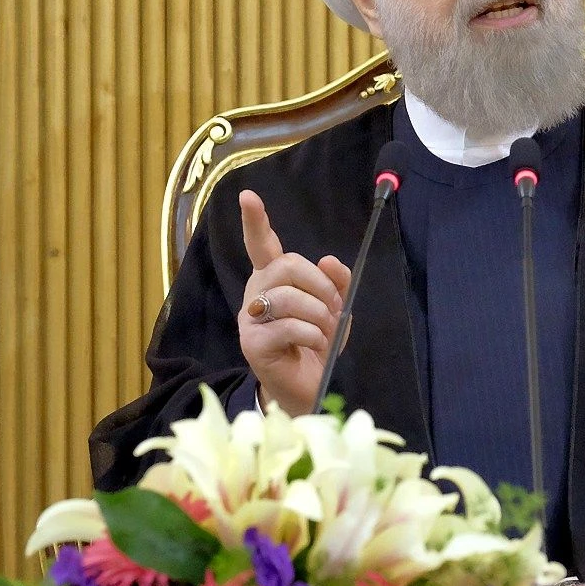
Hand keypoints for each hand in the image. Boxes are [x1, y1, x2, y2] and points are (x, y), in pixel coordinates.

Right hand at [236, 189, 351, 415]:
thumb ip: (336, 283)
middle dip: (319, 284)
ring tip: (325, 331)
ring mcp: (250, 319)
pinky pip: (287, 327)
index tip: (248, 196)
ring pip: (286, 297)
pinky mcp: (253, 344)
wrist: (307, 389)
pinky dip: (311, 335)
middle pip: (284, 266)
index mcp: (273, 280)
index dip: (255, 221)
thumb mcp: (335, 310)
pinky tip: (315, 345)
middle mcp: (256, 293)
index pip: (261, 245)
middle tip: (334, 307)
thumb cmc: (316, 345)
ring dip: (318, 314)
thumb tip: (329, 260)